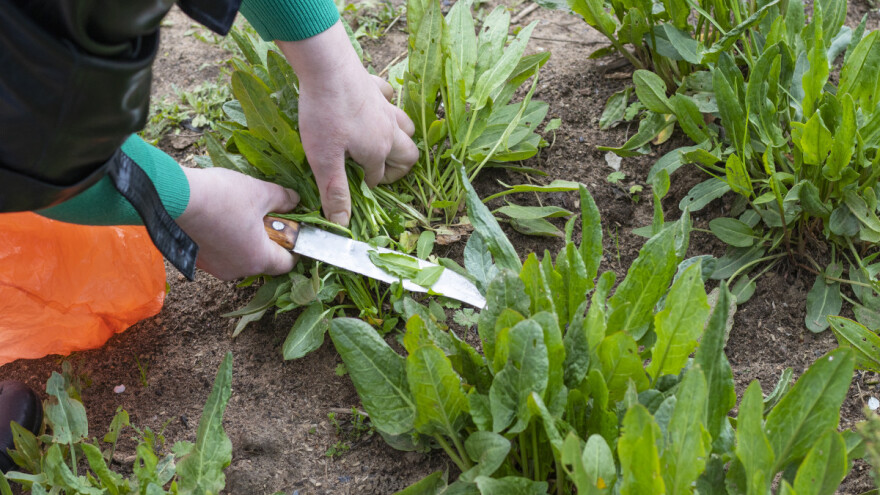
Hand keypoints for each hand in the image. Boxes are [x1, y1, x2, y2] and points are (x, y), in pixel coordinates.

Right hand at [175, 167, 298, 279]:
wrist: (174, 197)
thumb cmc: (223, 197)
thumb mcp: (260, 192)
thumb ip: (283, 199)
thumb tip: (294, 201)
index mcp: (258, 259)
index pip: (286, 264)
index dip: (293, 248)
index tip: (292, 232)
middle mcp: (237, 270)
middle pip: (263, 260)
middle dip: (268, 240)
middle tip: (265, 216)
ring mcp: (215, 267)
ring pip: (240, 257)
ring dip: (245, 239)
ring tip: (240, 213)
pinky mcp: (198, 260)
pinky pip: (220, 253)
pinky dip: (225, 240)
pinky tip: (220, 218)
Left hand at [277, 22, 418, 226]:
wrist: (326, 66)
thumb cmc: (324, 114)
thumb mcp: (324, 159)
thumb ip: (335, 191)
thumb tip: (342, 224)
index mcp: (378, 151)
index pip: (379, 178)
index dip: (367, 186)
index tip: (351, 186)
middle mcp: (389, 130)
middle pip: (409, 154)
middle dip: (398, 167)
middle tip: (377, 171)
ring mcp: (385, 107)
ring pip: (406, 126)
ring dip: (399, 138)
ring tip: (380, 144)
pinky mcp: (375, 86)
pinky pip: (389, 98)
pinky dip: (386, 106)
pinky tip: (372, 108)